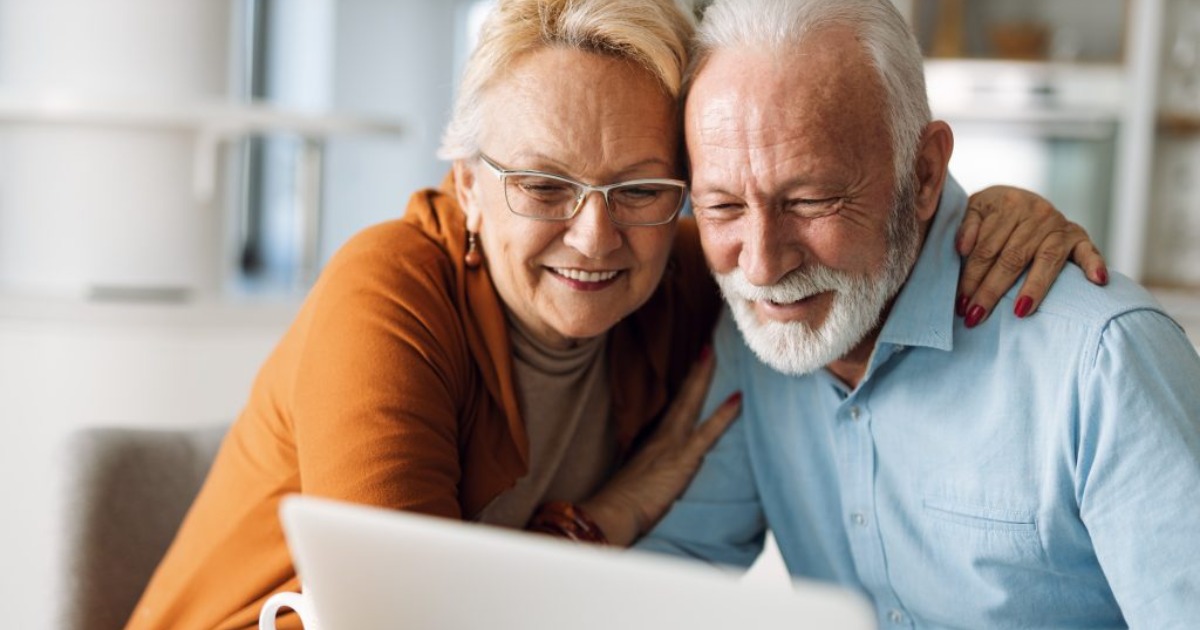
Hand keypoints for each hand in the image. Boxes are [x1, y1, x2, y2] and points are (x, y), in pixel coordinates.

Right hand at [580, 348, 741, 546]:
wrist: (611, 513)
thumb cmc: (618, 505)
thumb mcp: (635, 482)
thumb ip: (646, 471)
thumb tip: (649, 471)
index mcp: (651, 442)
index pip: (672, 409)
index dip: (683, 389)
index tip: (692, 368)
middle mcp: (662, 437)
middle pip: (682, 397)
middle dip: (694, 372)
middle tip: (706, 347)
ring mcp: (672, 445)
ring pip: (690, 403)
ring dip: (702, 378)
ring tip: (711, 352)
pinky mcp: (682, 460)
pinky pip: (707, 432)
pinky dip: (723, 414)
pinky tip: (738, 398)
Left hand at [956, 185, 1108, 327]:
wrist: (1020, 199)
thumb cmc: (993, 213)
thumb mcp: (976, 208)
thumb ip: (967, 226)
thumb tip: (962, 248)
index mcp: (1007, 205)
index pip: (986, 249)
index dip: (971, 277)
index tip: (960, 304)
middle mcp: (1036, 213)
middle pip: (1012, 258)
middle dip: (992, 290)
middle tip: (976, 315)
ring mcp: (1059, 226)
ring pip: (1045, 260)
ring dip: (1033, 288)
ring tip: (1019, 312)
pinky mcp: (1079, 236)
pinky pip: (1089, 251)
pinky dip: (1094, 264)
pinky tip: (1097, 281)